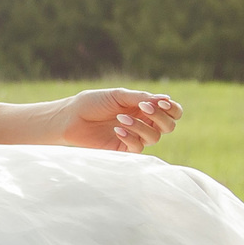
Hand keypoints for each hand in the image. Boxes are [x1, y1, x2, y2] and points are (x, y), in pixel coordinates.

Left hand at [56, 88, 181, 152]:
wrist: (71, 117)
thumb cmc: (93, 103)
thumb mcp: (118, 96)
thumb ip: (141, 98)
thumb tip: (165, 98)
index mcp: (145, 108)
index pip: (172, 112)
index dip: (172, 108)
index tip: (162, 102)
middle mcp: (144, 123)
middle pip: (169, 126)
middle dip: (160, 117)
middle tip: (143, 107)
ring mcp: (135, 136)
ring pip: (154, 137)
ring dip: (141, 126)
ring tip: (121, 118)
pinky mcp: (123, 149)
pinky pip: (138, 147)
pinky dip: (130, 137)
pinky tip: (117, 130)